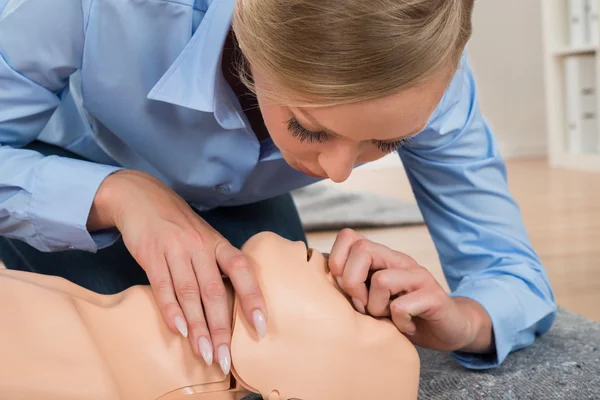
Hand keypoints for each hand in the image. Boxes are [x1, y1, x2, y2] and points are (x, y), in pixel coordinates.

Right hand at [88, 170, 267, 373]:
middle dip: (221, 328)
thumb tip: (234, 304)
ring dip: (198, 327)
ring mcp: (175, 250)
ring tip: (205, 353)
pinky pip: (163, 286)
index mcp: (218, 244)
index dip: (253, 297)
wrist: (142, 197)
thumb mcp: (204, 239)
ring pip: (190, 294)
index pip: (242, 270)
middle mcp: (200, 247)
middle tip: (225, 358)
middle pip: (214, 291)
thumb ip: (217, 267)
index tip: (260, 326)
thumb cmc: (180, 226)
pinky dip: (171, 310)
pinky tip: (179, 330)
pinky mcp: (151, 255)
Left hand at [328, 229, 492, 352]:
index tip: (343, 288)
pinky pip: (401, 306)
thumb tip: (319, 282)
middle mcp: (400, 260)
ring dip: (377, 307)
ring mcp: (418, 276)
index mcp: (383, 257)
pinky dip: (398, 322)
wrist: (450, 328)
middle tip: (362, 306)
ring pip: (381, 280)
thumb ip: (353, 286)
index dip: (337, 260)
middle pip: (363, 249)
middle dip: (353, 282)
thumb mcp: (373, 299)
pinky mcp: (434, 296)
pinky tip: (406, 326)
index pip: (349, 237)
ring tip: (387, 318)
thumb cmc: (404, 314)